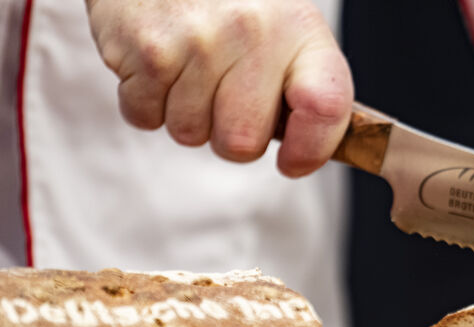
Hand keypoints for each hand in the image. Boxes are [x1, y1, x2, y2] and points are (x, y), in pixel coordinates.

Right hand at [86, 0, 352, 176]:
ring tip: (189, 71)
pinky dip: (146, 102)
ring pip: (190, 133)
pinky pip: (145, 116)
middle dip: (230, 138)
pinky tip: (160, 64)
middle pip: (243, 143)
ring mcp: (198, 41)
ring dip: (186, 116)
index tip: (292, 162)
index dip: (310, 149)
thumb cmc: (232, 6)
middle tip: (224, 101)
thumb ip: (304, 89)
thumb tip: (304, 155)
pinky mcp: (147, 49)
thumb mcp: (284, 29)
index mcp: (301, 30)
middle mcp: (254, 33)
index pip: (325, 107)